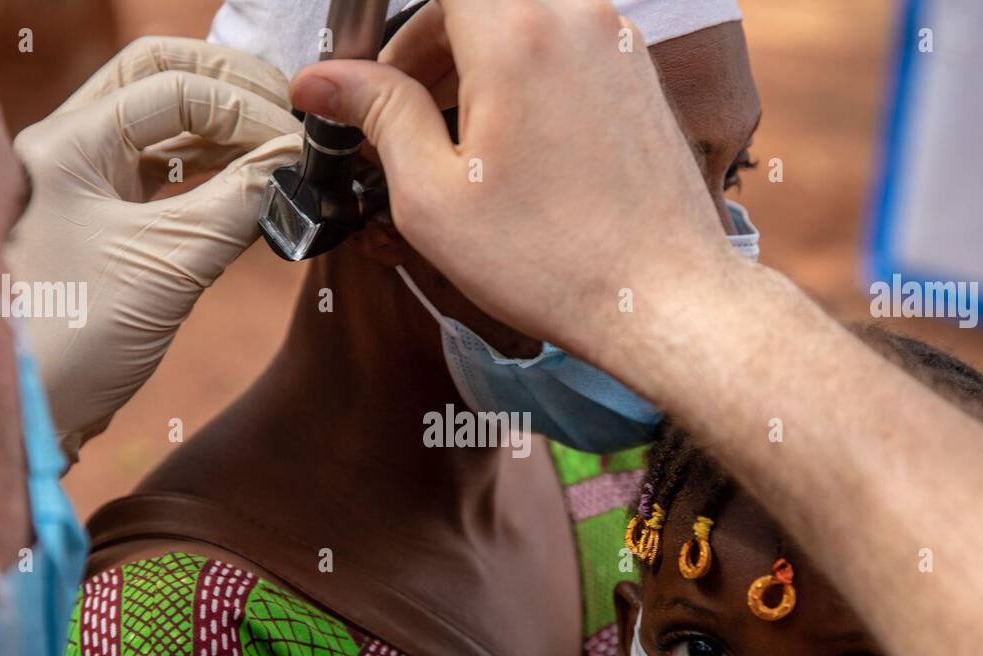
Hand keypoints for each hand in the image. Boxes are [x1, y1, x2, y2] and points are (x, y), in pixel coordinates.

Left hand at [8, 37, 302, 461]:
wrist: (29, 413)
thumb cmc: (72, 341)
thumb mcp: (168, 266)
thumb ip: (238, 204)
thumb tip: (296, 164)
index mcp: (66, 145)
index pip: (173, 89)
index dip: (245, 110)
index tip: (296, 146)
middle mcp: (69, 150)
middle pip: (160, 78)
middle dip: (231, 89)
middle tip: (289, 118)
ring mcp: (86, 185)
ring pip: (165, 125)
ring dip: (226, 131)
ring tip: (281, 153)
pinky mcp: (106, 223)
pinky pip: (167, 174)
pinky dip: (214, 171)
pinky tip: (254, 186)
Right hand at [288, 0, 739, 366]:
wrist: (661, 298)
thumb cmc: (552, 261)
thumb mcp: (433, 196)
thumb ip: (377, 116)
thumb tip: (322, 80)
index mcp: (519, 34)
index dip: (400, 35)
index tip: (381, 83)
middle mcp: (577, 17)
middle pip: (481, 0)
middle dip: (434, 47)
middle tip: (409, 116)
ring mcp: (616, 43)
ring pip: (525, 19)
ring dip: (480, 63)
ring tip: (460, 142)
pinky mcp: (638, 75)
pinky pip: (566, 46)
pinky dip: (526, 76)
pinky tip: (514, 148)